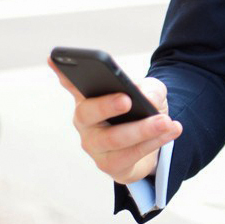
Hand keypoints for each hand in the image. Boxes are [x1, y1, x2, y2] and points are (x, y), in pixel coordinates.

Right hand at [48, 58, 181, 184]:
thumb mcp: (151, 93)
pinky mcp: (109, 165)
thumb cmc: (142, 111)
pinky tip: (170, 131)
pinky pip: (129, 156)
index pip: (72, 84)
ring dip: (143, 130)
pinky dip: (153, 143)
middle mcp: (85, 121)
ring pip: (113, 139)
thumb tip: (148, 98)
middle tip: (127, 99)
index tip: (54, 58)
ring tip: (165, 121)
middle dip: (107, 105)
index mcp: (89, 97)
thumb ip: (151, 89)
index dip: (62, 73)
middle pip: (88, 113)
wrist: (152, 144)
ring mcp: (94, 145)